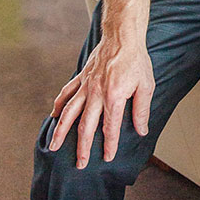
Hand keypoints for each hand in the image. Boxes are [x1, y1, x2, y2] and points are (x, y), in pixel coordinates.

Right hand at [49, 39, 154, 167]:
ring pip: (69, 112)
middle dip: (82, 147)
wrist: (123, 35)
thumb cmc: (136, 60)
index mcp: (114, 96)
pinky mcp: (81, 77)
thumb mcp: (146, 85)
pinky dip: (59, 105)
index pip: (110, 127)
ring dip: (61, 131)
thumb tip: (141, 130)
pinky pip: (67, 92)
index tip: (107, 157)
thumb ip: (141, 109)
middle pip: (86, 126)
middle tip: (80, 164)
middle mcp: (96, 93)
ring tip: (53, 146)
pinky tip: (54, 116)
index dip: (110, 144)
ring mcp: (86, 85)